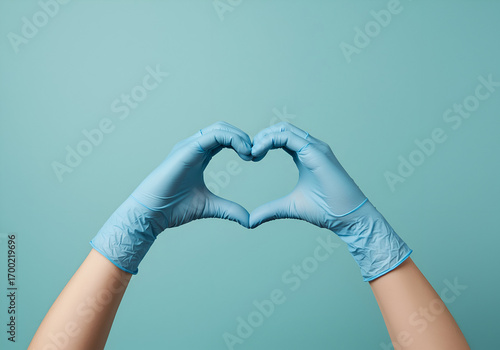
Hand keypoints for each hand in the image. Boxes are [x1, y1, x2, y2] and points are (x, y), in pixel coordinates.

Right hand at [91, 122, 252, 273]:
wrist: (151, 214)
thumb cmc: (173, 209)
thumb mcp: (210, 207)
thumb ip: (230, 210)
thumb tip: (249, 220)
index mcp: (198, 155)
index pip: (224, 139)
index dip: (242, 144)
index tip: (255, 158)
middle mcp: (193, 147)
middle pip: (223, 129)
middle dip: (243, 138)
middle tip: (255, 155)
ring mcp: (188, 146)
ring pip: (219, 128)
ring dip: (240, 137)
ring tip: (250, 153)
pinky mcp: (186, 150)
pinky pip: (213, 136)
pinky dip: (232, 139)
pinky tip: (243, 153)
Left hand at [249, 122, 411, 280]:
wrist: (348, 218)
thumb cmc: (326, 211)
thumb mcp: (290, 207)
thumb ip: (270, 210)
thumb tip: (251, 221)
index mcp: (306, 155)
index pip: (281, 138)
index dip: (263, 144)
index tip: (250, 158)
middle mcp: (312, 147)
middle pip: (281, 128)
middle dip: (261, 137)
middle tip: (248, 154)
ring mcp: (316, 148)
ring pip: (284, 128)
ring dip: (264, 137)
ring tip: (251, 152)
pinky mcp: (317, 152)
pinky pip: (289, 137)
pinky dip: (270, 140)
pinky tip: (258, 153)